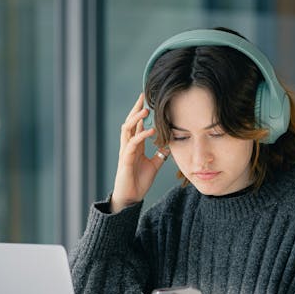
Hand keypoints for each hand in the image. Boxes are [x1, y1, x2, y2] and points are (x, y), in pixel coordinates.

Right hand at [110, 93, 168, 212]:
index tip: (147, 100)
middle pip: (129, 122)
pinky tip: (150, 130)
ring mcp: (125, 152)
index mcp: (134, 146)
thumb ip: (160, 154)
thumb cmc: (139, 182)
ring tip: (146, 109)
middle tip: (142, 96)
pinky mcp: (125, 160)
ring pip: (127, 129)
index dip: (140, 112)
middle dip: (135, 109)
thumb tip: (170, 144)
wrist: (130, 197)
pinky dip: (141, 136)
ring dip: (136, 118)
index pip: (136, 124)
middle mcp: (128, 146)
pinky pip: (132, 144)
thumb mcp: (154, 165)